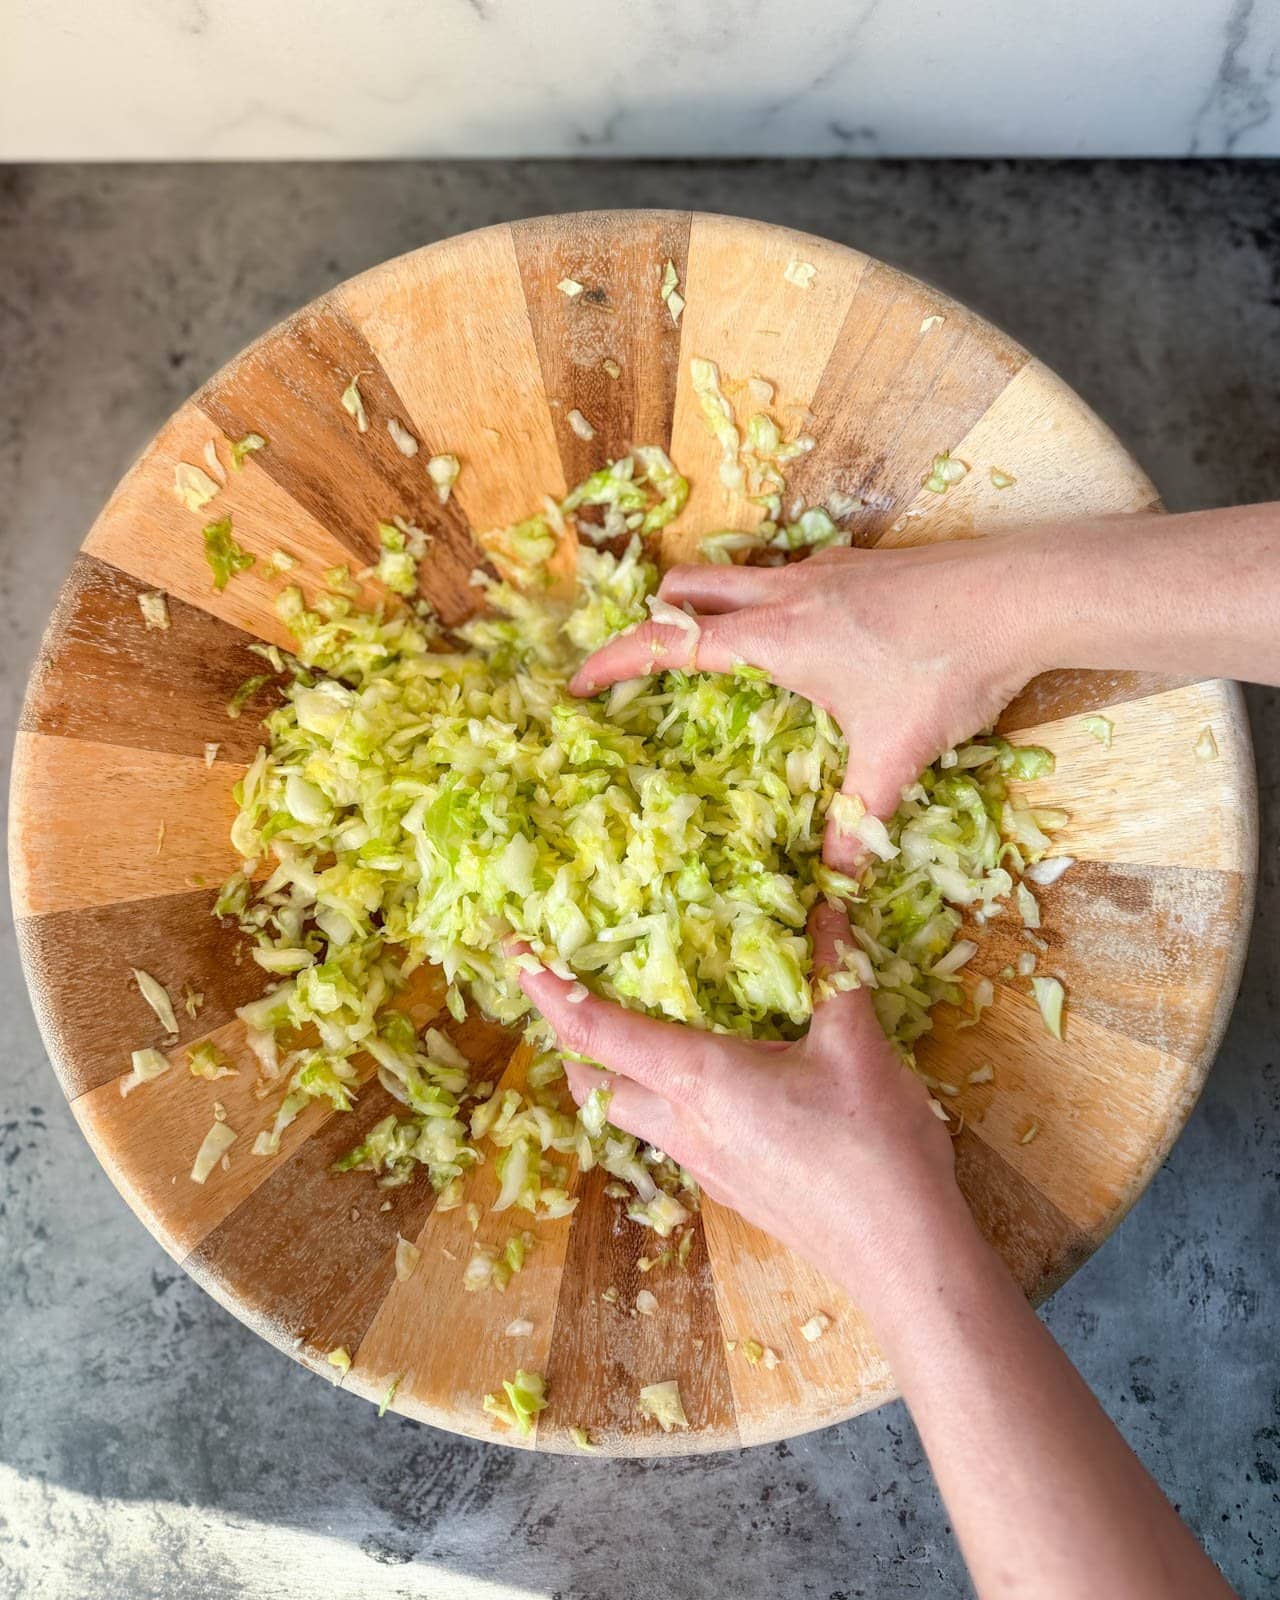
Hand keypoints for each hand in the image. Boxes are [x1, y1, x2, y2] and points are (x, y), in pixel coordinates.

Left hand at [517, 902, 965, 1309]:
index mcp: (699, 1080)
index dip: (547, 988)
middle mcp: (683, 1125)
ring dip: (615, 1073)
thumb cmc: (873, 1151)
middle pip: (594, 1080)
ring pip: (629, 1114)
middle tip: (569, 986)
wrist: (902, 1258)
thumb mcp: (856, 1045)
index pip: (596, 1030)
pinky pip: (671, 1136)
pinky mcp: (730, 1189)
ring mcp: (703, 1166)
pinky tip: (707, 1084)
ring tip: (634, 1028)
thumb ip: (834, 969)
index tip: (514, 951)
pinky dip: (663, 1101)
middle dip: (571, 1034)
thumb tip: (830, 900)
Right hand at [570, 540, 1039, 868]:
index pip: (668, 641)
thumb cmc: (946, 671)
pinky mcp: (857, 563)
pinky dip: (761, 598)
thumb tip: (837, 891)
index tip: (576, 682)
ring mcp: (821, 570)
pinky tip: (799, 638)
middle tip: (645, 667)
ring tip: (710, 652)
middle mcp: (785, 593)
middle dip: (655, 620)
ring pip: (732, 570)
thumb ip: (856, 822)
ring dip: (706, 602)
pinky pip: (782, 573)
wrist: (1018, 597)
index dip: (613, 660)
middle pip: (685, 586)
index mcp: (774, 638)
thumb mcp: (894, 755)